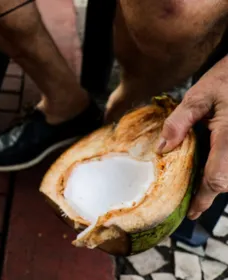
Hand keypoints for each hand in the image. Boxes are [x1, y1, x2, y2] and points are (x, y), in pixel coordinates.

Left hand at [156, 56, 227, 219]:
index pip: (217, 177)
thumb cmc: (227, 78)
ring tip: (195, 185)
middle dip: (207, 190)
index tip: (192, 211)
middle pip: (226, 180)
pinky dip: (219, 168)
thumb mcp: (198, 96)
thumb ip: (179, 122)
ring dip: (214, 180)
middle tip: (188, 197)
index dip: (204, 198)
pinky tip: (206, 164)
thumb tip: (162, 149)